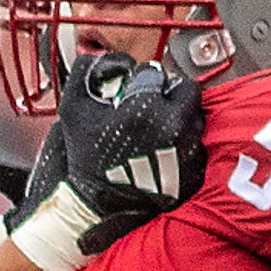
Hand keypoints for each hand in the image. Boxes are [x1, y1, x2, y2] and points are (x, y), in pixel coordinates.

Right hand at [38, 47, 203, 252]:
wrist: (98, 210)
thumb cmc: (85, 163)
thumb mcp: (73, 111)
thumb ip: (86, 74)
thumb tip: (106, 60)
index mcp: (144, 110)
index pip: (153, 74)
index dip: (140, 81)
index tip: (132, 93)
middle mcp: (172, 127)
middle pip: (185, 89)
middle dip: (169, 93)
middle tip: (152, 105)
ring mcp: (188, 150)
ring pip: (194, 115)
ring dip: (179, 116)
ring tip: (157, 130)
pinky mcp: (195, 171)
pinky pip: (197, 143)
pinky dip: (184, 142)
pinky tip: (164, 151)